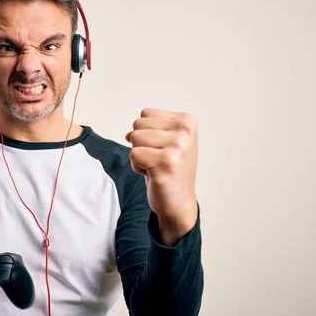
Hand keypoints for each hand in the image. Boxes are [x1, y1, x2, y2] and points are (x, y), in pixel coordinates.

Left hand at [126, 108, 198, 245]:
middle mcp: (184, 131)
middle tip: (158, 159)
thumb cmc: (170, 170)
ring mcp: (177, 147)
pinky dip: (137, 167)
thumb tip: (128, 134)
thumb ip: (149, 128)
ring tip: (156, 166)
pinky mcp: (166, 163)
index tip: (162, 148)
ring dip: (139, 155)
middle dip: (141, 144)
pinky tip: (153, 174)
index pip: (145, 114)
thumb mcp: (167, 141)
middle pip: (138, 125)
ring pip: (134, 139)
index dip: (147, 133)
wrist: (179, 202)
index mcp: (187, 121)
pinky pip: (133, 155)